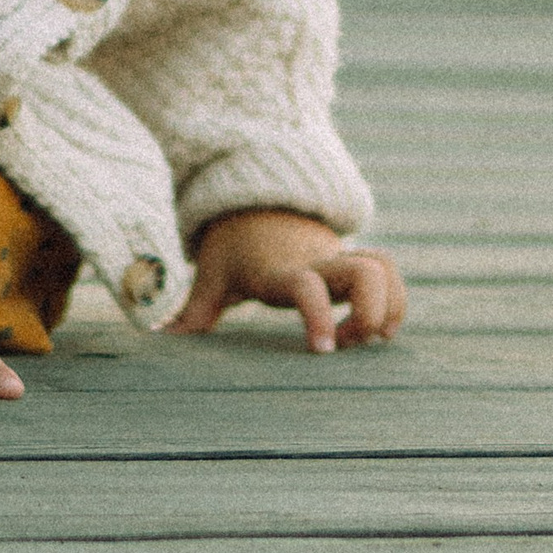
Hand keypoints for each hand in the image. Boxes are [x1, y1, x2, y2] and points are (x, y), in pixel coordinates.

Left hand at [166, 209, 405, 352]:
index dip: (320, 317)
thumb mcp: (210, 276)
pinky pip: (391, 273)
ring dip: (389, 308)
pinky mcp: (354, 262)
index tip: (323, 351)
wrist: (257, 200)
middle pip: (367, 272)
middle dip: (372, 312)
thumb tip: (157, 340)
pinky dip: (396, 302)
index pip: (306, 288)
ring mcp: (340, 259)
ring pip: (387, 269)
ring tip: (365, 339)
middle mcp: (317, 262)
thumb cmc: (232, 248)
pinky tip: (378, 331)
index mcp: (280, 270)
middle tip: (349, 344)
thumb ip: (191, 312)